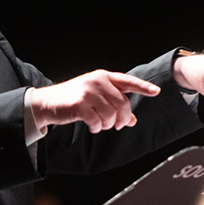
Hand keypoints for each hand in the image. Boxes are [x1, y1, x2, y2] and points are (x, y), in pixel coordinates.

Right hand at [30, 71, 160, 133]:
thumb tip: (132, 120)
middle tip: (118, 126)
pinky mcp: (80, 104)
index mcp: (103, 76)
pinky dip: (97, 128)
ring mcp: (88, 91)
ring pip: (111, 114)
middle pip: (122, 103)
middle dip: (122, 119)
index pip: (127, 81)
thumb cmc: (73, 99)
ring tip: (101, 125)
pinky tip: (93, 127)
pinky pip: (98, 121)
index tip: (156, 92)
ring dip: (108, 125)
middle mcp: (97, 81)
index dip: (143, 87)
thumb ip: (114, 105)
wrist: (47, 102)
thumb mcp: (95, 98)